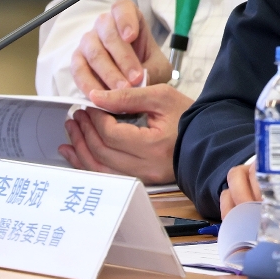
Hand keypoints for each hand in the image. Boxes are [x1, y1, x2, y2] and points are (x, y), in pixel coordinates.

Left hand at [59, 84, 192, 184]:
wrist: (208, 137)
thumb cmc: (188, 115)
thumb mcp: (161, 97)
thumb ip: (127, 96)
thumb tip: (95, 96)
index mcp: (154, 145)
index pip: (112, 134)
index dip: (95, 119)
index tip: (89, 105)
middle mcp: (147, 168)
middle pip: (102, 152)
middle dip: (84, 131)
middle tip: (76, 115)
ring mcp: (144, 178)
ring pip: (100, 169)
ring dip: (81, 149)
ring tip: (71, 131)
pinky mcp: (141, 182)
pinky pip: (107, 176)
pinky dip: (87, 164)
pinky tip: (75, 152)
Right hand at [70, 0, 172, 94]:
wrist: (131, 82)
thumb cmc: (147, 66)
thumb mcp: (159, 67)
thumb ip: (153, 70)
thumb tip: (142, 81)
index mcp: (127, 17)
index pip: (122, 8)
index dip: (125, 19)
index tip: (131, 36)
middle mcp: (105, 25)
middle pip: (109, 34)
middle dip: (123, 58)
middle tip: (135, 79)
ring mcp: (89, 41)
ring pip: (94, 53)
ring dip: (109, 73)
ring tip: (122, 91)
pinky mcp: (77, 60)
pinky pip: (79, 70)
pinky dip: (90, 84)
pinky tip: (101, 96)